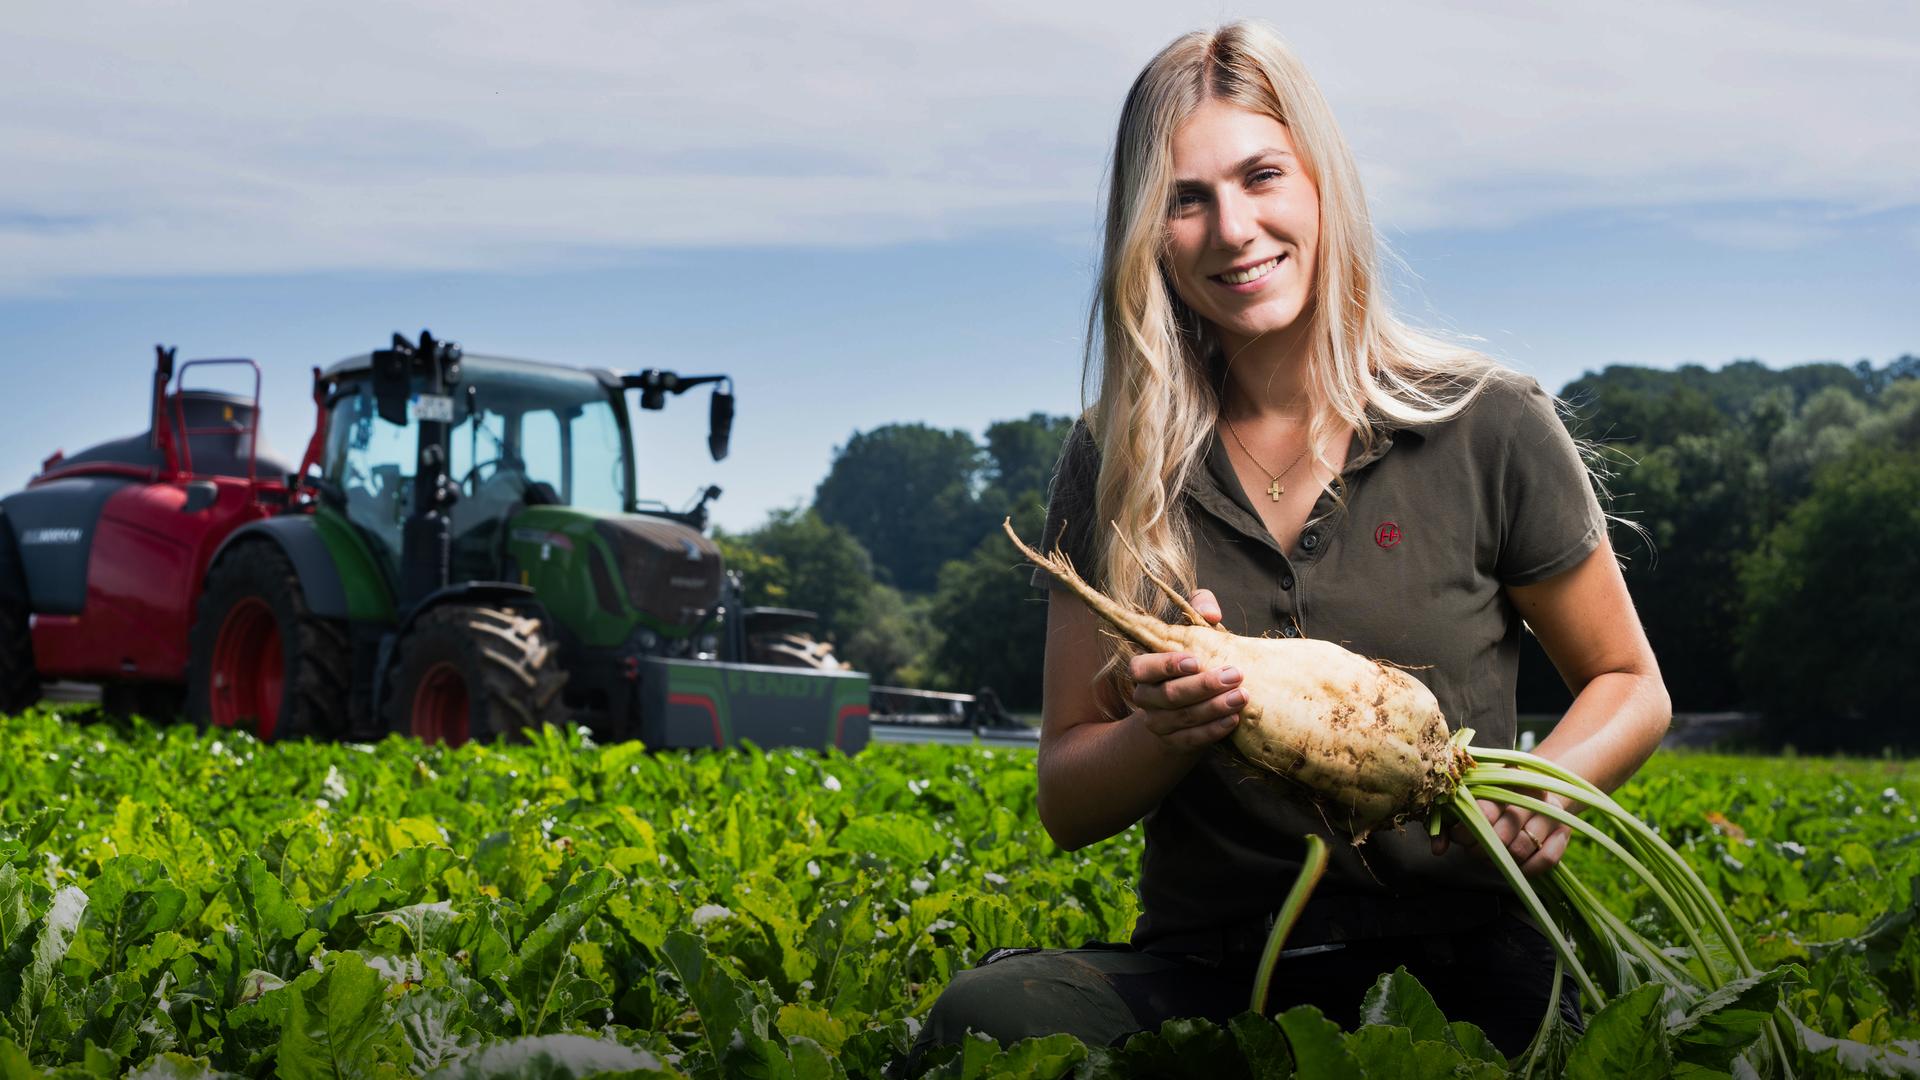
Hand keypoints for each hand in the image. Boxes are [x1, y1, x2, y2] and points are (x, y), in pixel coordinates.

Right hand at [1125, 589, 1243, 752]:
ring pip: (1184, 718)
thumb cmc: (1194, 657)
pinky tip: (1234, 719)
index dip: (1166, 665)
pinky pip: (1192, 740)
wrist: (1187, 703)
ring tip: (1242, 696)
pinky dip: (1214, 730)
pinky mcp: (1174, 743)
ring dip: (1215, 707)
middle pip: (1170, 695)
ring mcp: (1158, 723)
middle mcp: (1145, 698)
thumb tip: (1210, 614)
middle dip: (1204, 686)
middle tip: (1235, 675)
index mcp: (1143, 670)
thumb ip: (1200, 606)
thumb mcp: (1195, 627)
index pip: (1141, 668)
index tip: (1196, 661)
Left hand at [1432, 794, 1571, 876]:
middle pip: (1502, 833)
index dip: (1467, 829)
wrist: (1537, 786)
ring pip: (1522, 848)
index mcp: (1505, 780)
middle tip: (1475, 850)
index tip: (1459, 836)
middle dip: (1482, 848)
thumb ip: (1450, 822)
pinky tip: (1515, 866)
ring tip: (1493, 854)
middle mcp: (1531, 795)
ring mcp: (1550, 814)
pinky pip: (1547, 859)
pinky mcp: (1564, 832)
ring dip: (1503, 860)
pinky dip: (1527, 869)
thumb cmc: (1495, 796)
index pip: (1485, 810)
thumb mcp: (1470, 801)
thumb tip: (1437, 850)